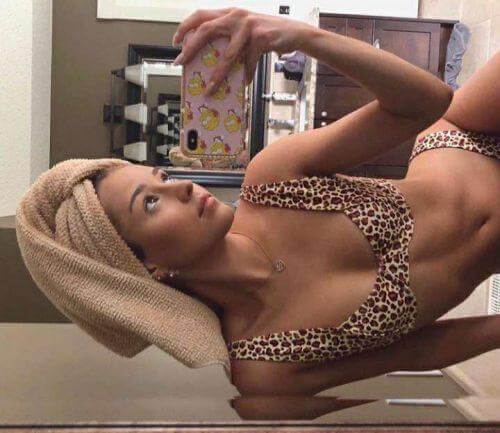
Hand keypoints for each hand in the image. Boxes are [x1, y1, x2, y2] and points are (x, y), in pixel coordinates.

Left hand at [172, 7, 307, 94]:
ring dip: (217, 74)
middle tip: (181, 62)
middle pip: (205, 29)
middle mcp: (236, 15)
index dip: (185, 27)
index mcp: (229, 13)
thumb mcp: (245, 32)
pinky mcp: (261, 37)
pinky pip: (248, 62)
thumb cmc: (268, 34)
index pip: (200, 15)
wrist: (295, 32)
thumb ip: (229, 40)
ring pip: (227, 54)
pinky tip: (245, 82)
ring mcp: (248, 25)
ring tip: (210, 88)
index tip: (175, 42)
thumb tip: (212, 62)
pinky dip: (246, 74)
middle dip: (191, 47)